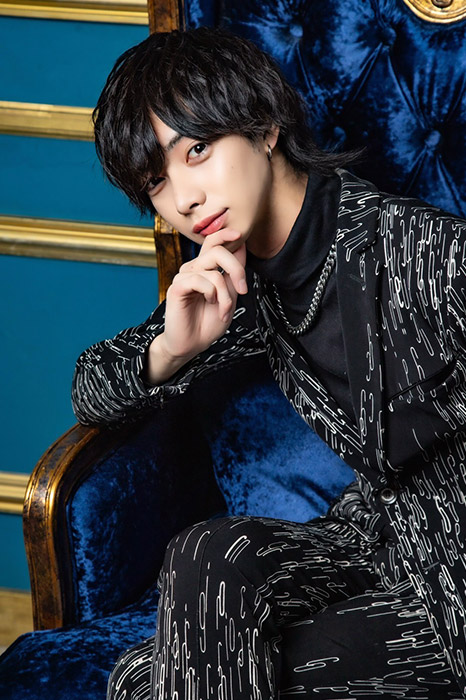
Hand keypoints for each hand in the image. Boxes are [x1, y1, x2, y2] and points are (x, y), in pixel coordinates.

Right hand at [147, 228, 247, 382]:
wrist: (192, 344)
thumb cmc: (208, 322)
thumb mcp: (229, 296)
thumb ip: (233, 273)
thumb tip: (241, 246)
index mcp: (204, 268)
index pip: (212, 241)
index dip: (226, 233)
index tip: (240, 234)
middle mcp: (193, 268)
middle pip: (217, 250)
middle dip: (236, 268)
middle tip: (243, 290)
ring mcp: (184, 276)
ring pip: (214, 272)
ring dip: (225, 294)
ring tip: (223, 310)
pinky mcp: (177, 287)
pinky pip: (202, 281)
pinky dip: (213, 295)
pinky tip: (210, 305)